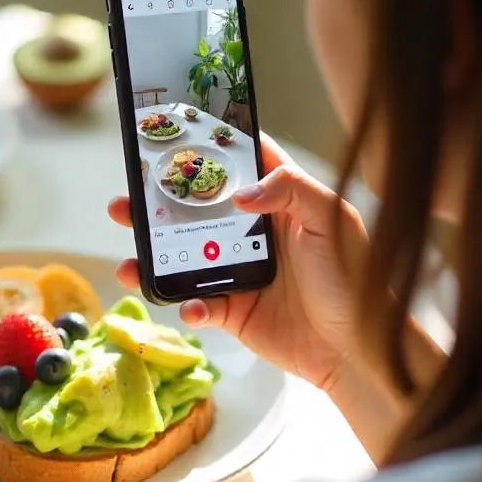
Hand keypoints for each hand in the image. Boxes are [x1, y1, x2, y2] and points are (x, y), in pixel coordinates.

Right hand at [108, 134, 368, 391]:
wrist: (356, 348)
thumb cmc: (354, 278)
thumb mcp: (332, 220)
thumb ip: (292, 190)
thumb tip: (241, 193)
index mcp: (279, 202)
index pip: (242, 163)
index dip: (211, 146)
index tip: (175, 133)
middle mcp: (252, 232)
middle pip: (196, 209)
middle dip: (156, 204)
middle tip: (125, 200)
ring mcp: (238, 271)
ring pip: (184, 256)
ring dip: (152, 257)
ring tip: (129, 261)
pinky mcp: (233, 310)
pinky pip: (198, 304)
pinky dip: (187, 305)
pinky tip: (189, 305)